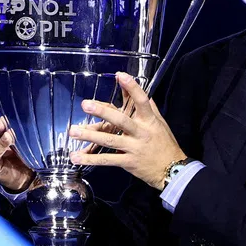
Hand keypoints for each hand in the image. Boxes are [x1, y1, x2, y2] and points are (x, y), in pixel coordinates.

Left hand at [69, 72, 186, 189]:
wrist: (172, 169)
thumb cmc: (164, 143)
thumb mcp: (159, 122)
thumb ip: (147, 107)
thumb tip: (135, 90)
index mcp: (149, 120)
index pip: (142, 100)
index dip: (132, 87)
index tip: (120, 75)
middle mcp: (141, 132)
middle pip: (121, 120)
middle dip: (102, 112)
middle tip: (86, 105)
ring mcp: (134, 148)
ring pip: (110, 141)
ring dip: (90, 136)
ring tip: (73, 131)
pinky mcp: (128, 162)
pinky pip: (107, 160)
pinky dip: (91, 159)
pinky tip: (76, 157)